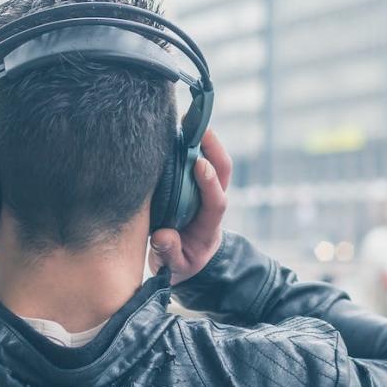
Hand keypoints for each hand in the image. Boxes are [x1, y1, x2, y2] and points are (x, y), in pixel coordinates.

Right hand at [148, 129, 230, 284]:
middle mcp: (211, 203)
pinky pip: (196, 159)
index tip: (199, 164)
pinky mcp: (194, 183)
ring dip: (203, 140)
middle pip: (223, 171)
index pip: (216, 202)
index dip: (210, 182)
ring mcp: (205, 190)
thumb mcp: (175, 267)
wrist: (189, 260)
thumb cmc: (182, 262)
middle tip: (197, 126)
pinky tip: (174, 127)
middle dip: (214, 148)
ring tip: (184, 118)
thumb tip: (163, 236)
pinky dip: (190, 142)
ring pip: (213, 161)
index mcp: (208, 225)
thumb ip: (170, 254)